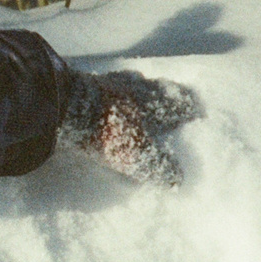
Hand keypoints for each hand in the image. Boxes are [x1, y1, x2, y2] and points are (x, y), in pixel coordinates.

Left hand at [60, 68, 201, 186]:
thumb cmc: (108, 133)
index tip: (196, 108)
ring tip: (141, 89)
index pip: (180, 102)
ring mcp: (109, 82)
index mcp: (155, 104)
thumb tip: (177, 179)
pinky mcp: (84, 82)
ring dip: (138, 87)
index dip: (189, 107)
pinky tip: (105, 91)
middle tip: (172, 94)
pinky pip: (104, 84)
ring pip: (131, 82)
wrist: (64, 108)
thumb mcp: (139, 156)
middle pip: (157, 88)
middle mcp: (135, 89)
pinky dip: (110, 88)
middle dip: (166, 92)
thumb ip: (161, 168)